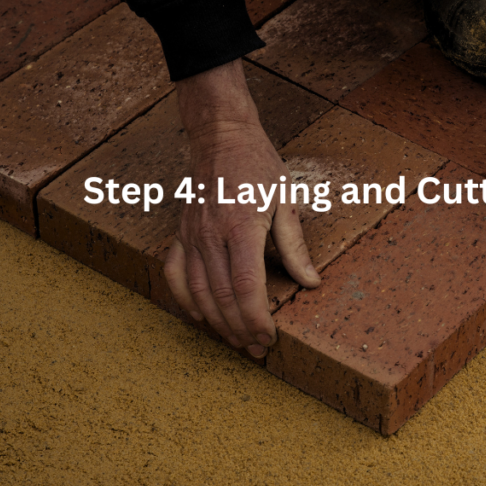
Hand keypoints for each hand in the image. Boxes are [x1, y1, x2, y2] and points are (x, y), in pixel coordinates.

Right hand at [162, 59, 320, 357]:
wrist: (220, 136)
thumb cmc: (258, 164)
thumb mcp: (286, 199)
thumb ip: (294, 244)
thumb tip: (311, 282)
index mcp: (240, 226)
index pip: (246, 287)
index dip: (257, 318)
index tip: (269, 337)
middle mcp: (211, 234)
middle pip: (222, 296)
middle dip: (240, 328)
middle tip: (257, 349)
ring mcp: (191, 235)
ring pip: (198, 292)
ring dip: (218, 322)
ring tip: (236, 340)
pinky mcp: (180, 233)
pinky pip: (175, 274)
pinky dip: (185, 300)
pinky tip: (201, 316)